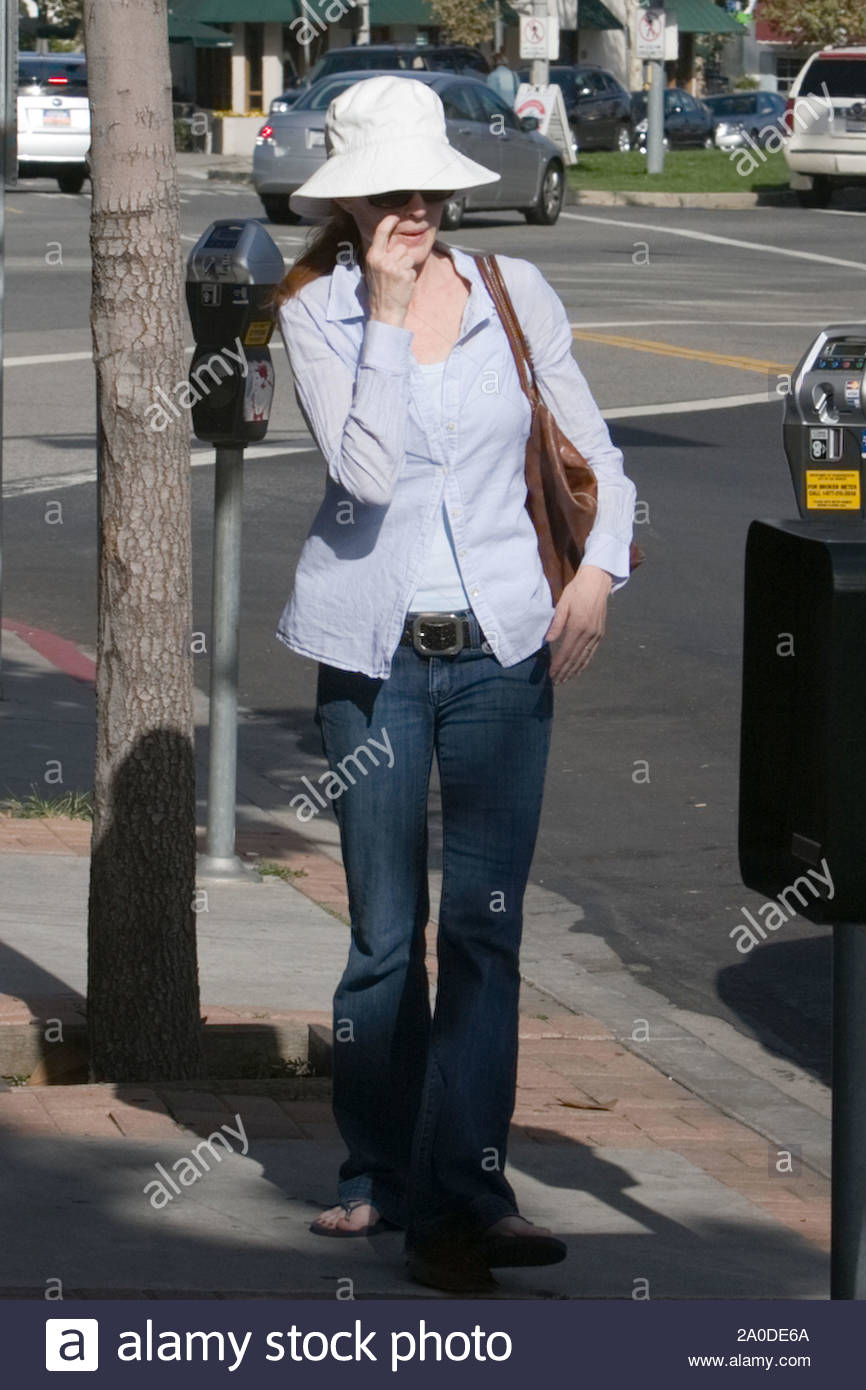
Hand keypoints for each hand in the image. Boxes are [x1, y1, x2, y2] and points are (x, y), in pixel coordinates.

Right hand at [365, 214, 417, 327]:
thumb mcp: (373, 270)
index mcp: (373, 257)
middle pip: (400, 247)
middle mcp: (382, 260)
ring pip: (408, 257)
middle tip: (393, 273)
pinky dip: (409, 277)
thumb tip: (390, 242)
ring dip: (406, 267)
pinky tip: (402, 286)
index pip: (381, 233)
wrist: (384, 311)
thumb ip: (380, 256)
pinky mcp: (405, 275)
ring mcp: (394, 267)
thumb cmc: (379, 291)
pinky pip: (412, 268)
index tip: (394, 217)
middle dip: (400, 257)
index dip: (388, 222)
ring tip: (398, 280)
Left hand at [545, 564, 611, 684]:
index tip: (551, 674)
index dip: (558, 665)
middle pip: (575, 658)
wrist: (597, 582)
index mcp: (578, 626)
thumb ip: (556, 623)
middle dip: (565, 671)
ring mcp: (596, 634)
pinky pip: (591, 652)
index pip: (566, 651)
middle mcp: (589, 633)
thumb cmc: (576, 591)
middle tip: (556, 681)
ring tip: (565, 679)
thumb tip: (548, 640)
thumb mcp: (562, 604)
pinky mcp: (600, 633)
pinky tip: (578, 669)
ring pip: (584, 658)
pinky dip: (584, 663)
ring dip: (574, 670)